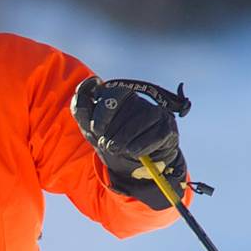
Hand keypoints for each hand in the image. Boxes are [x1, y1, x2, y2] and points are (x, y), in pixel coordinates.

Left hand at [71, 77, 185, 203]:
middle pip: (120, 105)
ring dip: (123, 141)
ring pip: (137, 121)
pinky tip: (135, 152)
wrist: (136, 167)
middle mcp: (137, 99)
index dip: (99, 113)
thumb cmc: (114, 142)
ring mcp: (154, 111)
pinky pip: (154, 135)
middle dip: (108, 130)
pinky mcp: (168, 126)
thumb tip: (90, 83)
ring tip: (120, 150)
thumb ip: (83, 109)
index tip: (95, 130)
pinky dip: (140, 147)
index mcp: (116, 95)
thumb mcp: (92, 130)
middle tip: (106, 145)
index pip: (107, 92)